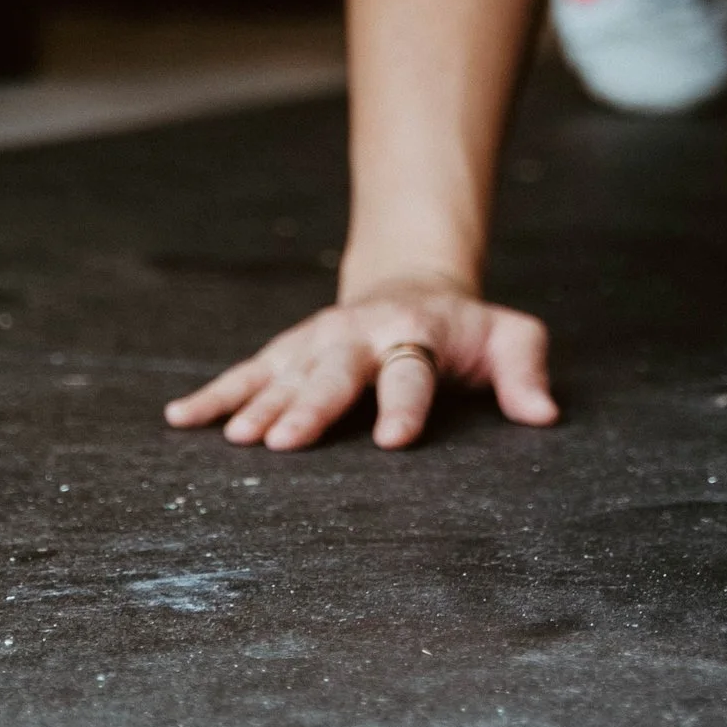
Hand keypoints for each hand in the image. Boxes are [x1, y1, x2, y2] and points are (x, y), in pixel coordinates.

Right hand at [164, 277, 558, 453]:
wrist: (412, 284)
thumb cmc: (466, 328)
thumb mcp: (509, 336)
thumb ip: (527, 370)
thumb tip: (545, 415)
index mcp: (416, 335)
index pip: (411, 374)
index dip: (404, 407)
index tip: (393, 441)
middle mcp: (360, 336)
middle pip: (334, 376)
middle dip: (310, 408)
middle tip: (283, 442)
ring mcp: (317, 342)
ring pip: (284, 375)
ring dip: (257, 405)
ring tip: (235, 438)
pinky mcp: (288, 351)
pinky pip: (246, 373)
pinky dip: (213, 395)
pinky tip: (180, 419)